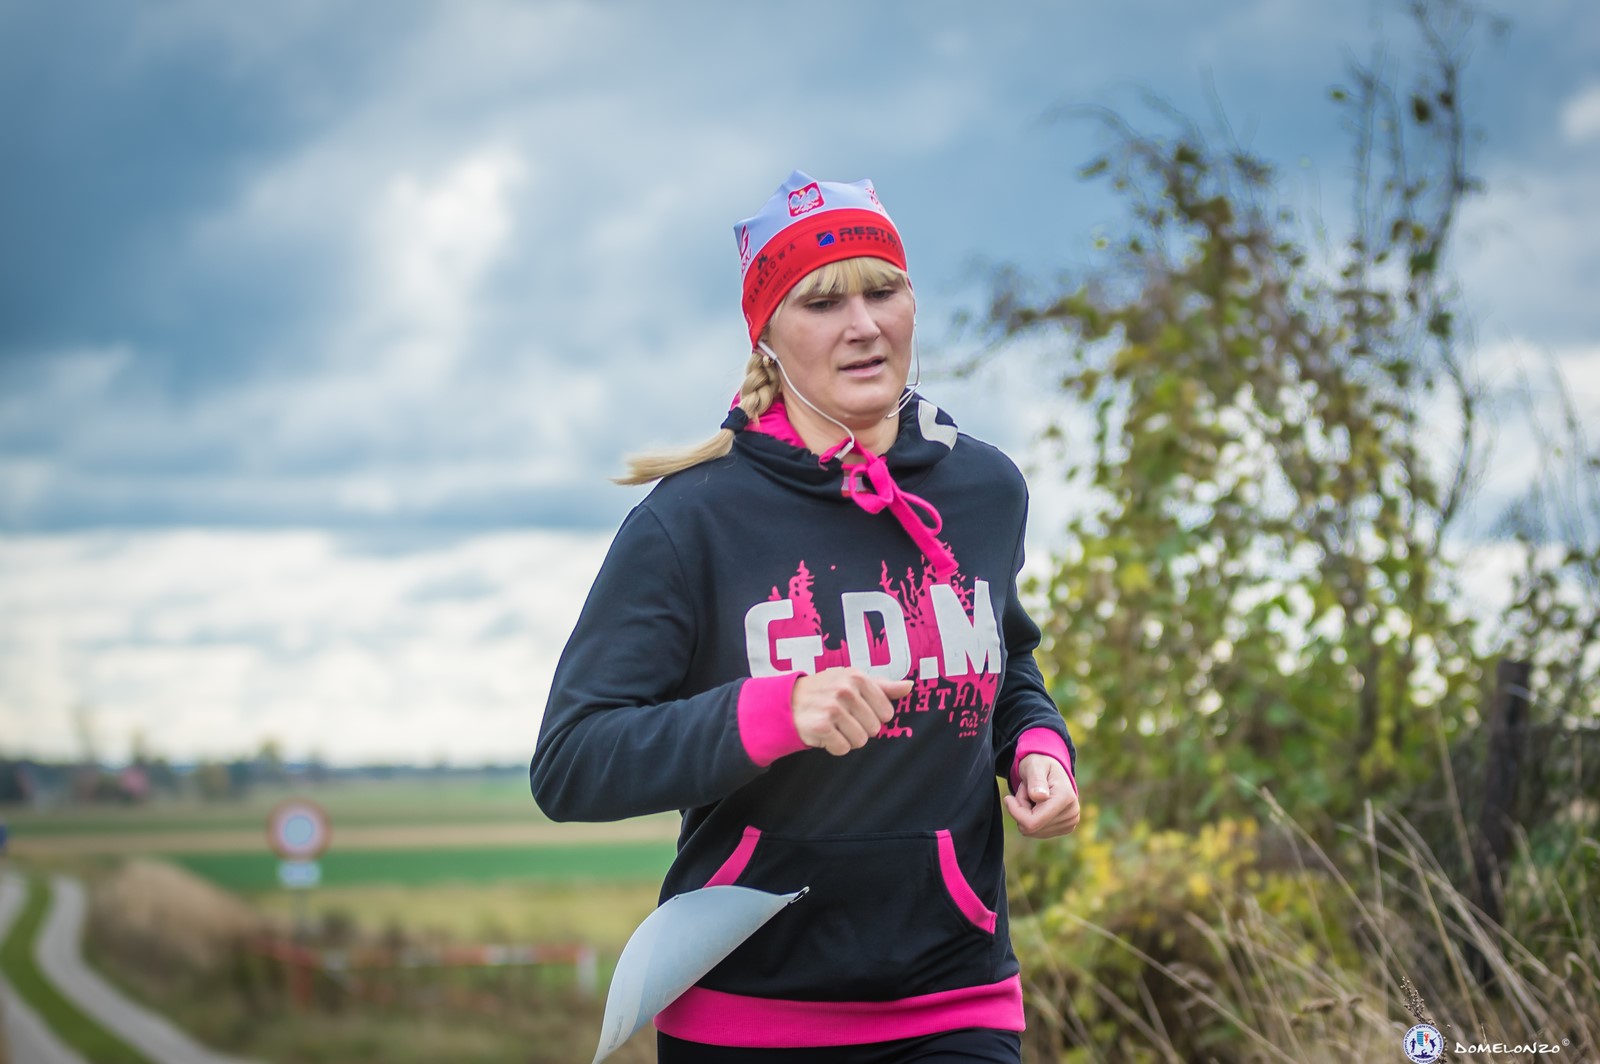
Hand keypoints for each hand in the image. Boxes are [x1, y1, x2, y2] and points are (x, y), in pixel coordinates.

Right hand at [791, 668, 912, 756]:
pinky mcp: (822, 726)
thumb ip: (882, 686)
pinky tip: (825, 733)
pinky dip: (834, 746)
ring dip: (847, 738)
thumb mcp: (852, 681)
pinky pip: (843, 748)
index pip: (887, 713)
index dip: (873, 716)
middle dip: (859, 728)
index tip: (857, 710)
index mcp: (857, 677)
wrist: (788, 701)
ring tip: (833, 725)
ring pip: (860, 741)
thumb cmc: (825, 691)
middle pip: (875, 729)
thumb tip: (909, 687)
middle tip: (842, 718)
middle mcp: (845, 690)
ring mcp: (833, 708)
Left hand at [1004, 754, 1080, 837]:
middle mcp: (1072, 813)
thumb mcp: (1034, 766)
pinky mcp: (1066, 828)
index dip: (1015, 812)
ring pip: (1033, 831)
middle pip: (1031, 828)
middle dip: (1021, 810)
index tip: (1008, 797)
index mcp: (1065, 797)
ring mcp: (1070, 822)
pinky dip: (1033, 819)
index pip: (1032, 822)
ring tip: (1032, 796)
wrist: (1050, 769)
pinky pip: (1038, 832)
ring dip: (1026, 814)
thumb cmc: (1039, 764)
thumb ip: (1036, 780)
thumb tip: (1039, 797)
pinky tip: (1038, 805)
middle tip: (1026, 792)